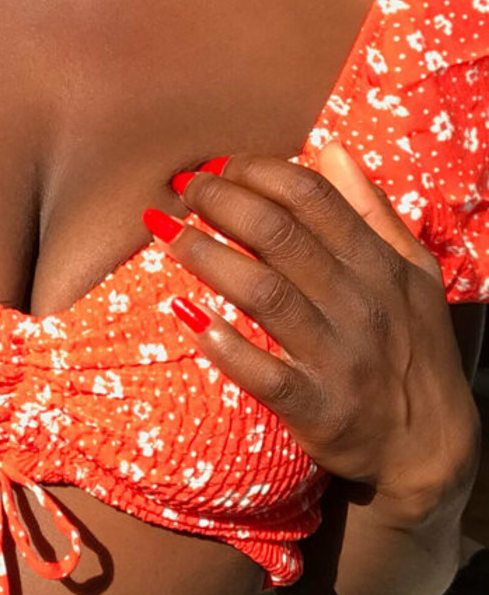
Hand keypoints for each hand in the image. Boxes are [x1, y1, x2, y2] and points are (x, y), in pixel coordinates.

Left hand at [143, 141, 480, 525]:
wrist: (429, 445)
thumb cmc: (411, 348)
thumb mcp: (412, 272)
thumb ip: (372, 210)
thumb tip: (332, 149)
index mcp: (377, 264)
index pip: (312, 197)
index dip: (257, 172)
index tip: (218, 166)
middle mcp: (358, 303)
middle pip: (279, 235)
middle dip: (221, 201)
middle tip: (182, 190)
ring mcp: (337, 357)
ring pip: (263, 294)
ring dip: (206, 257)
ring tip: (166, 234)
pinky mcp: (316, 407)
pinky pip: (262, 372)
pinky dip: (222, 344)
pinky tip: (185, 315)